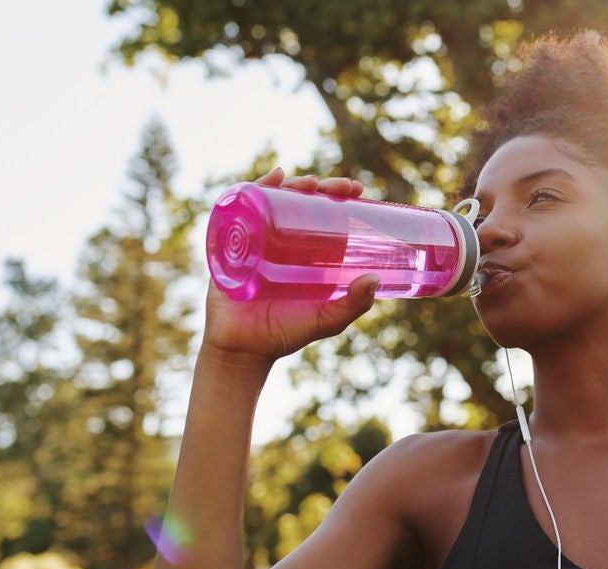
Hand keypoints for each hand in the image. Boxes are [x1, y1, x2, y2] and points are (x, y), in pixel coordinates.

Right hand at [200, 167, 376, 366]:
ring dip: (291, 184)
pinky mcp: (233, 244)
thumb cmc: (286, 333)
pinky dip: (254, 189)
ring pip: (273, 201)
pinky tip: (271, 178)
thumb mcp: (326, 320)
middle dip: (320, 186)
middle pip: (299, 201)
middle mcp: (281, 241)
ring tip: (308, 182)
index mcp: (306, 252)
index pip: (322, 214)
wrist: (243, 350)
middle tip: (340, 186)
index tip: (356, 188)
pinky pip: (241, 211)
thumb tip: (374, 279)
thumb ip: (352, 305)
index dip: (338, 196)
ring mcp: (256, 240)